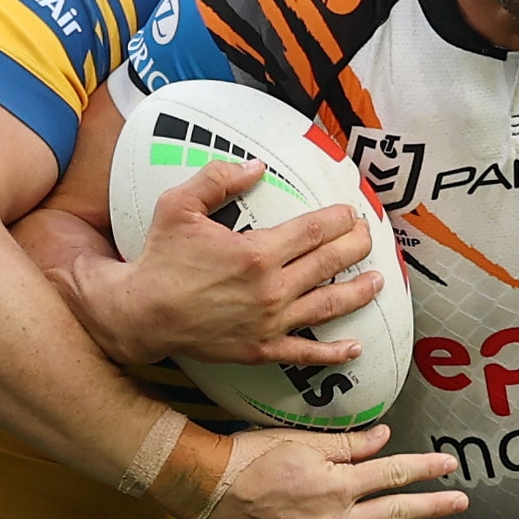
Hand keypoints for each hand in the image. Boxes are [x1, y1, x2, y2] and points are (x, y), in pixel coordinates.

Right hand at [50, 160, 381, 372]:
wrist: (141, 312)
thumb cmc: (160, 258)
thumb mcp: (179, 206)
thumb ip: (219, 179)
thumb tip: (258, 165)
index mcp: (258, 251)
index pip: (316, 230)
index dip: (339, 218)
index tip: (350, 211)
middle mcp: (272, 288)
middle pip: (330, 263)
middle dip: (356, 246)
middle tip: (367, 236)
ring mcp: (270, 322)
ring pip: (328, 305)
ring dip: (359, 292)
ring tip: (378, 281)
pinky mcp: (262, 349)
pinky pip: (306, 353)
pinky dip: (334, 352)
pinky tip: (355, 347)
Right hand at [196, 422, 462, 518]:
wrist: (209, 491)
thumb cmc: (251, 458)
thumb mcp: (302, 442)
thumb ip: (348, 445)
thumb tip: (384, 439)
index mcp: (338, 486)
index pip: (393, 475)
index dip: (424, 470)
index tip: (448, 466)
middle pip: (395, 514)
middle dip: (432, 509)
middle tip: (461, 505)